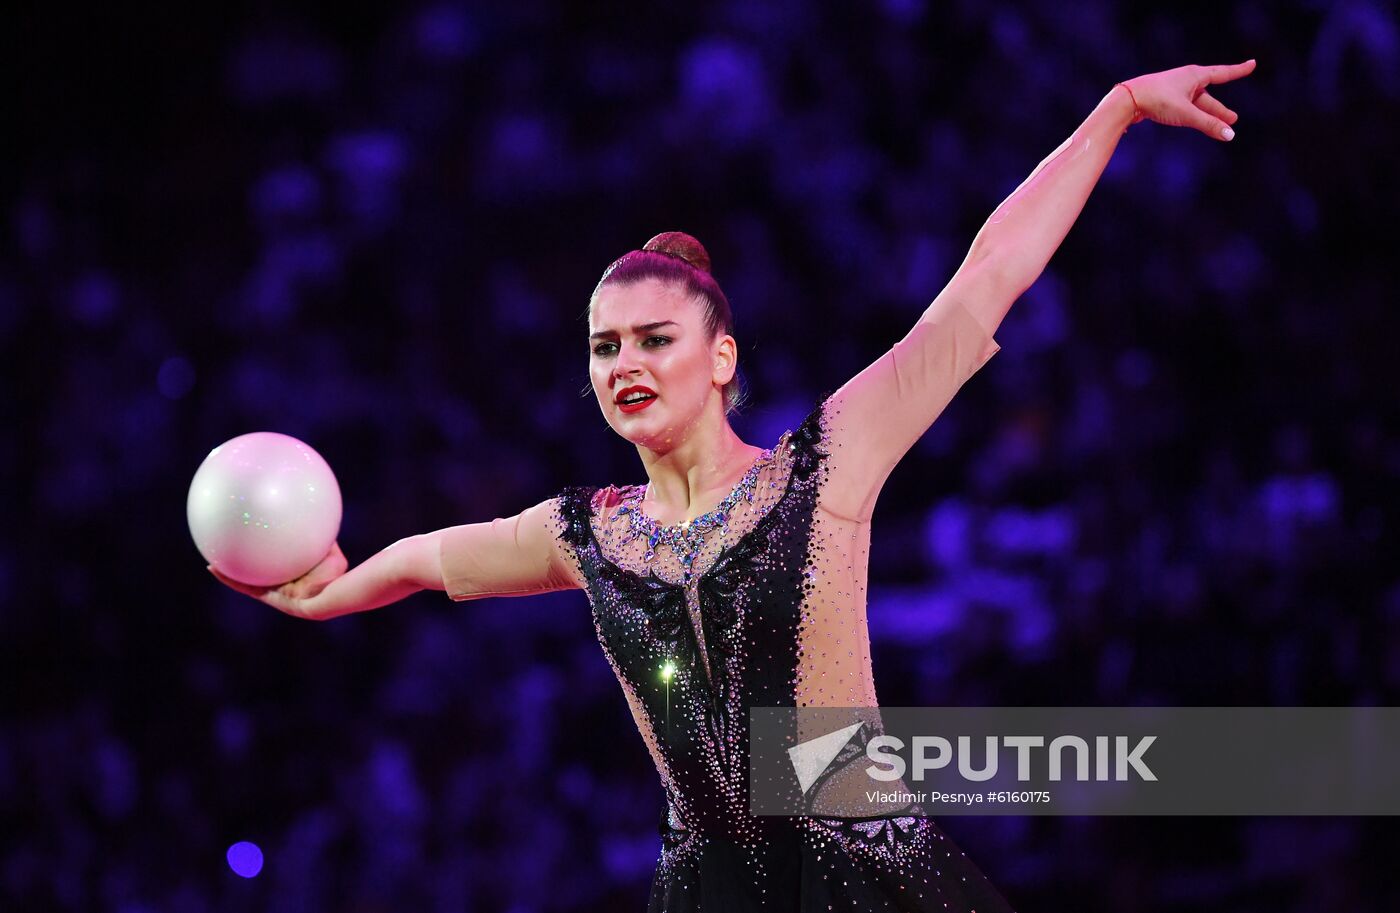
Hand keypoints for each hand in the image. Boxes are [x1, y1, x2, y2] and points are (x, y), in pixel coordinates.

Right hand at [207, 541, 347, 620]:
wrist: (331, 595)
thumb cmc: (335, 575)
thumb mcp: (329, 551)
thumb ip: (322, 536)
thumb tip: (318, 515)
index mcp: (294, 575)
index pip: (276, 563)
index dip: (266, 555)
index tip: (256, 543)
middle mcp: (281, 584)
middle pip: (258, 571)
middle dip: (244, 562)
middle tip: (230, 549)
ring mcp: (273, 592)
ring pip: (245, 580)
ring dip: (229, 571)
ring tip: (213, 559)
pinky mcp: (266, 597)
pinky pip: (244, 586)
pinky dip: (229, 578)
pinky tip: (214, 567)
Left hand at [1120, 59, 1256, 140]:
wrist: (1127, 99)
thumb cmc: (1157, 100)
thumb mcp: (1187, 114)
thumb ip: (1208, 124)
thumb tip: (1230, 135)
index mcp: (1195, 75)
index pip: (1223, 73)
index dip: (1239, 70)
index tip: (1252, 64)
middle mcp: (1186, 80)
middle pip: (1209, 97)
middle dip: (1220, 109)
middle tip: (1233, 119)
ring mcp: (1174, 90)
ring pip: (1197, 105)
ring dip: (1208, 116)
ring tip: (1221, 126)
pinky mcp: (1164, 100)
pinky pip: (1185, 108)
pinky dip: (1194, 117)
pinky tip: (1195, 122)